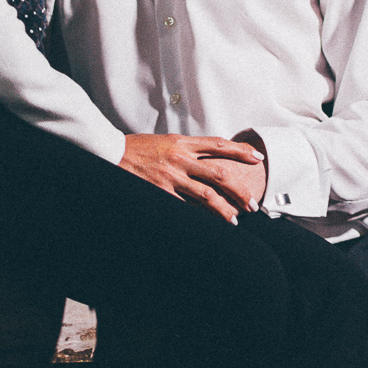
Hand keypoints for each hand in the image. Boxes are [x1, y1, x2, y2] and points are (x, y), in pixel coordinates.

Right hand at [120, 135, 264, 223]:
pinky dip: (198, 217)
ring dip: (223, 210)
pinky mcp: (160, 191)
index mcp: (182, 142)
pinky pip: (185, 207)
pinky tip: (208, 225)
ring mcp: (170, 176)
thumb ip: (187, 149)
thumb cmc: (138, 148)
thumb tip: (209, 157)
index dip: (241, 151)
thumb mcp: (165, 141)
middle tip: (251, 203)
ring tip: (234, 220)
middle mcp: (180, 158)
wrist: (110, 151)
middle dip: (239, 190)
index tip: (258, 158)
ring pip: (205, 195)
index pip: (218, 145)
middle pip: (219, 174)